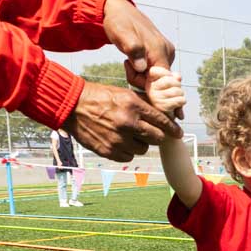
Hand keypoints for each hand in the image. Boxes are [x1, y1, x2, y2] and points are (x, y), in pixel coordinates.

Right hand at [63, 81, 182, 161]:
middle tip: (153, 134)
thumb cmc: (100, 97)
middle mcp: (127, 123)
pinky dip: (128, 151)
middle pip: (157, 138)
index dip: (173, 129)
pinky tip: (121, 142)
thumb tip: (165, 112)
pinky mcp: (108, 151)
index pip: (162, 121)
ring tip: (131, 135)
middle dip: (157, 136)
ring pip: (143, 149)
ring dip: (141, 144)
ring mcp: (118, 139)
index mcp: (133, 106)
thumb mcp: (124, 93)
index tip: (178, 133)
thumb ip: (144, 104)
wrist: (72, 106)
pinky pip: (128, 157)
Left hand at [103, 0, 174, 81]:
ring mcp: (167, 54)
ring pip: (157, 77)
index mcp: (160, 51)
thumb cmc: (119, 22)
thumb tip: (142, 67)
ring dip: (141, 76)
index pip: (160, 82)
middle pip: (159, 81)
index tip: (130, 71)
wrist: (121, 11)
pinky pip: (156, 71)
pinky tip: (135, 62)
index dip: (144, 84)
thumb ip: (133, 50)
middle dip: (141, 80)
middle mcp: (168, 53)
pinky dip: (144, 72)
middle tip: (127, 64)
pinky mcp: (164, 54)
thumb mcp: (122, 34)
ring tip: (129, 61)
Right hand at [145, 66, 186, 118]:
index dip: (166, 73)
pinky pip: (179, 100)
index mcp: (148, 81)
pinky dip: (182, 101)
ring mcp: (155, 99)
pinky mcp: (162, 108)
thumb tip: (178, 77)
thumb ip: (173, 77)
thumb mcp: (169, 85)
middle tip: (175, 91)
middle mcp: (149, 89)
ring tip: (176, 99)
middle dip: (177, 85)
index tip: (170, 78)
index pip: (155, 71)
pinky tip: (177, 105)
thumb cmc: (167, 100)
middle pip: (169, 80)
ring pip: (176, 91)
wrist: (165, 122)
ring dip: (181, 95)